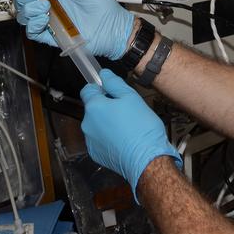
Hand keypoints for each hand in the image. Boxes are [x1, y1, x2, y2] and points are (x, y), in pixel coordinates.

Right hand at [4, 0, 134, 60]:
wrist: (113, 27)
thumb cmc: (102, 7)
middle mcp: (48, 7)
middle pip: (22, 2)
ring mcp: (49, 22)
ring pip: (24, 16)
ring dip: (29, 9)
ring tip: (45, 6)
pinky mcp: (52, 36)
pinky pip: (33, 32)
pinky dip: (34, 24)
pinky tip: (44, 18)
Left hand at [79, 69, 180, 194]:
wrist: (146, 159)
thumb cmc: (141, 128)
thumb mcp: (132, 98)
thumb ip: (114, 83)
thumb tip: (104, 74)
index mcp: (94, 107)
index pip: (87, 90)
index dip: (100, 89)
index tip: (111, 92)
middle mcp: (87, 124)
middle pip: (93, 109)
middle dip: (106, 108)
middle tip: (126, 111)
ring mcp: (90, 141)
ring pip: (96, 125)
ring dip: (107, 124)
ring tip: (126, 128)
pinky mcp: (96, 154)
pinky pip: (100, 140)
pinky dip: (108, 138)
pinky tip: (123, 140)